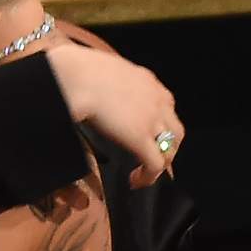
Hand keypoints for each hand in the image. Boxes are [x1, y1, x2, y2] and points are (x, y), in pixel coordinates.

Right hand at [45, 44, 183, 188]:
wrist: (75, 77)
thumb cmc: (75, 69)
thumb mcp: (102, 71)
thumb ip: (108, 82)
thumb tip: (94, 90)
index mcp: (146, 80)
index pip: (164, 103)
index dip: (158, 121)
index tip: (145, 131)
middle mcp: (156, 98)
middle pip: (175, 128)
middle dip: (166, 145)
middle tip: (149, 156)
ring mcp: (151, 119)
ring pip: (171, 148)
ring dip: (160, 162)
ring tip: (144, 173)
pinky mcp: (141, 139)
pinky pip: (155, 164)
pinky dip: (148, 177)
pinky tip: (134, 181)